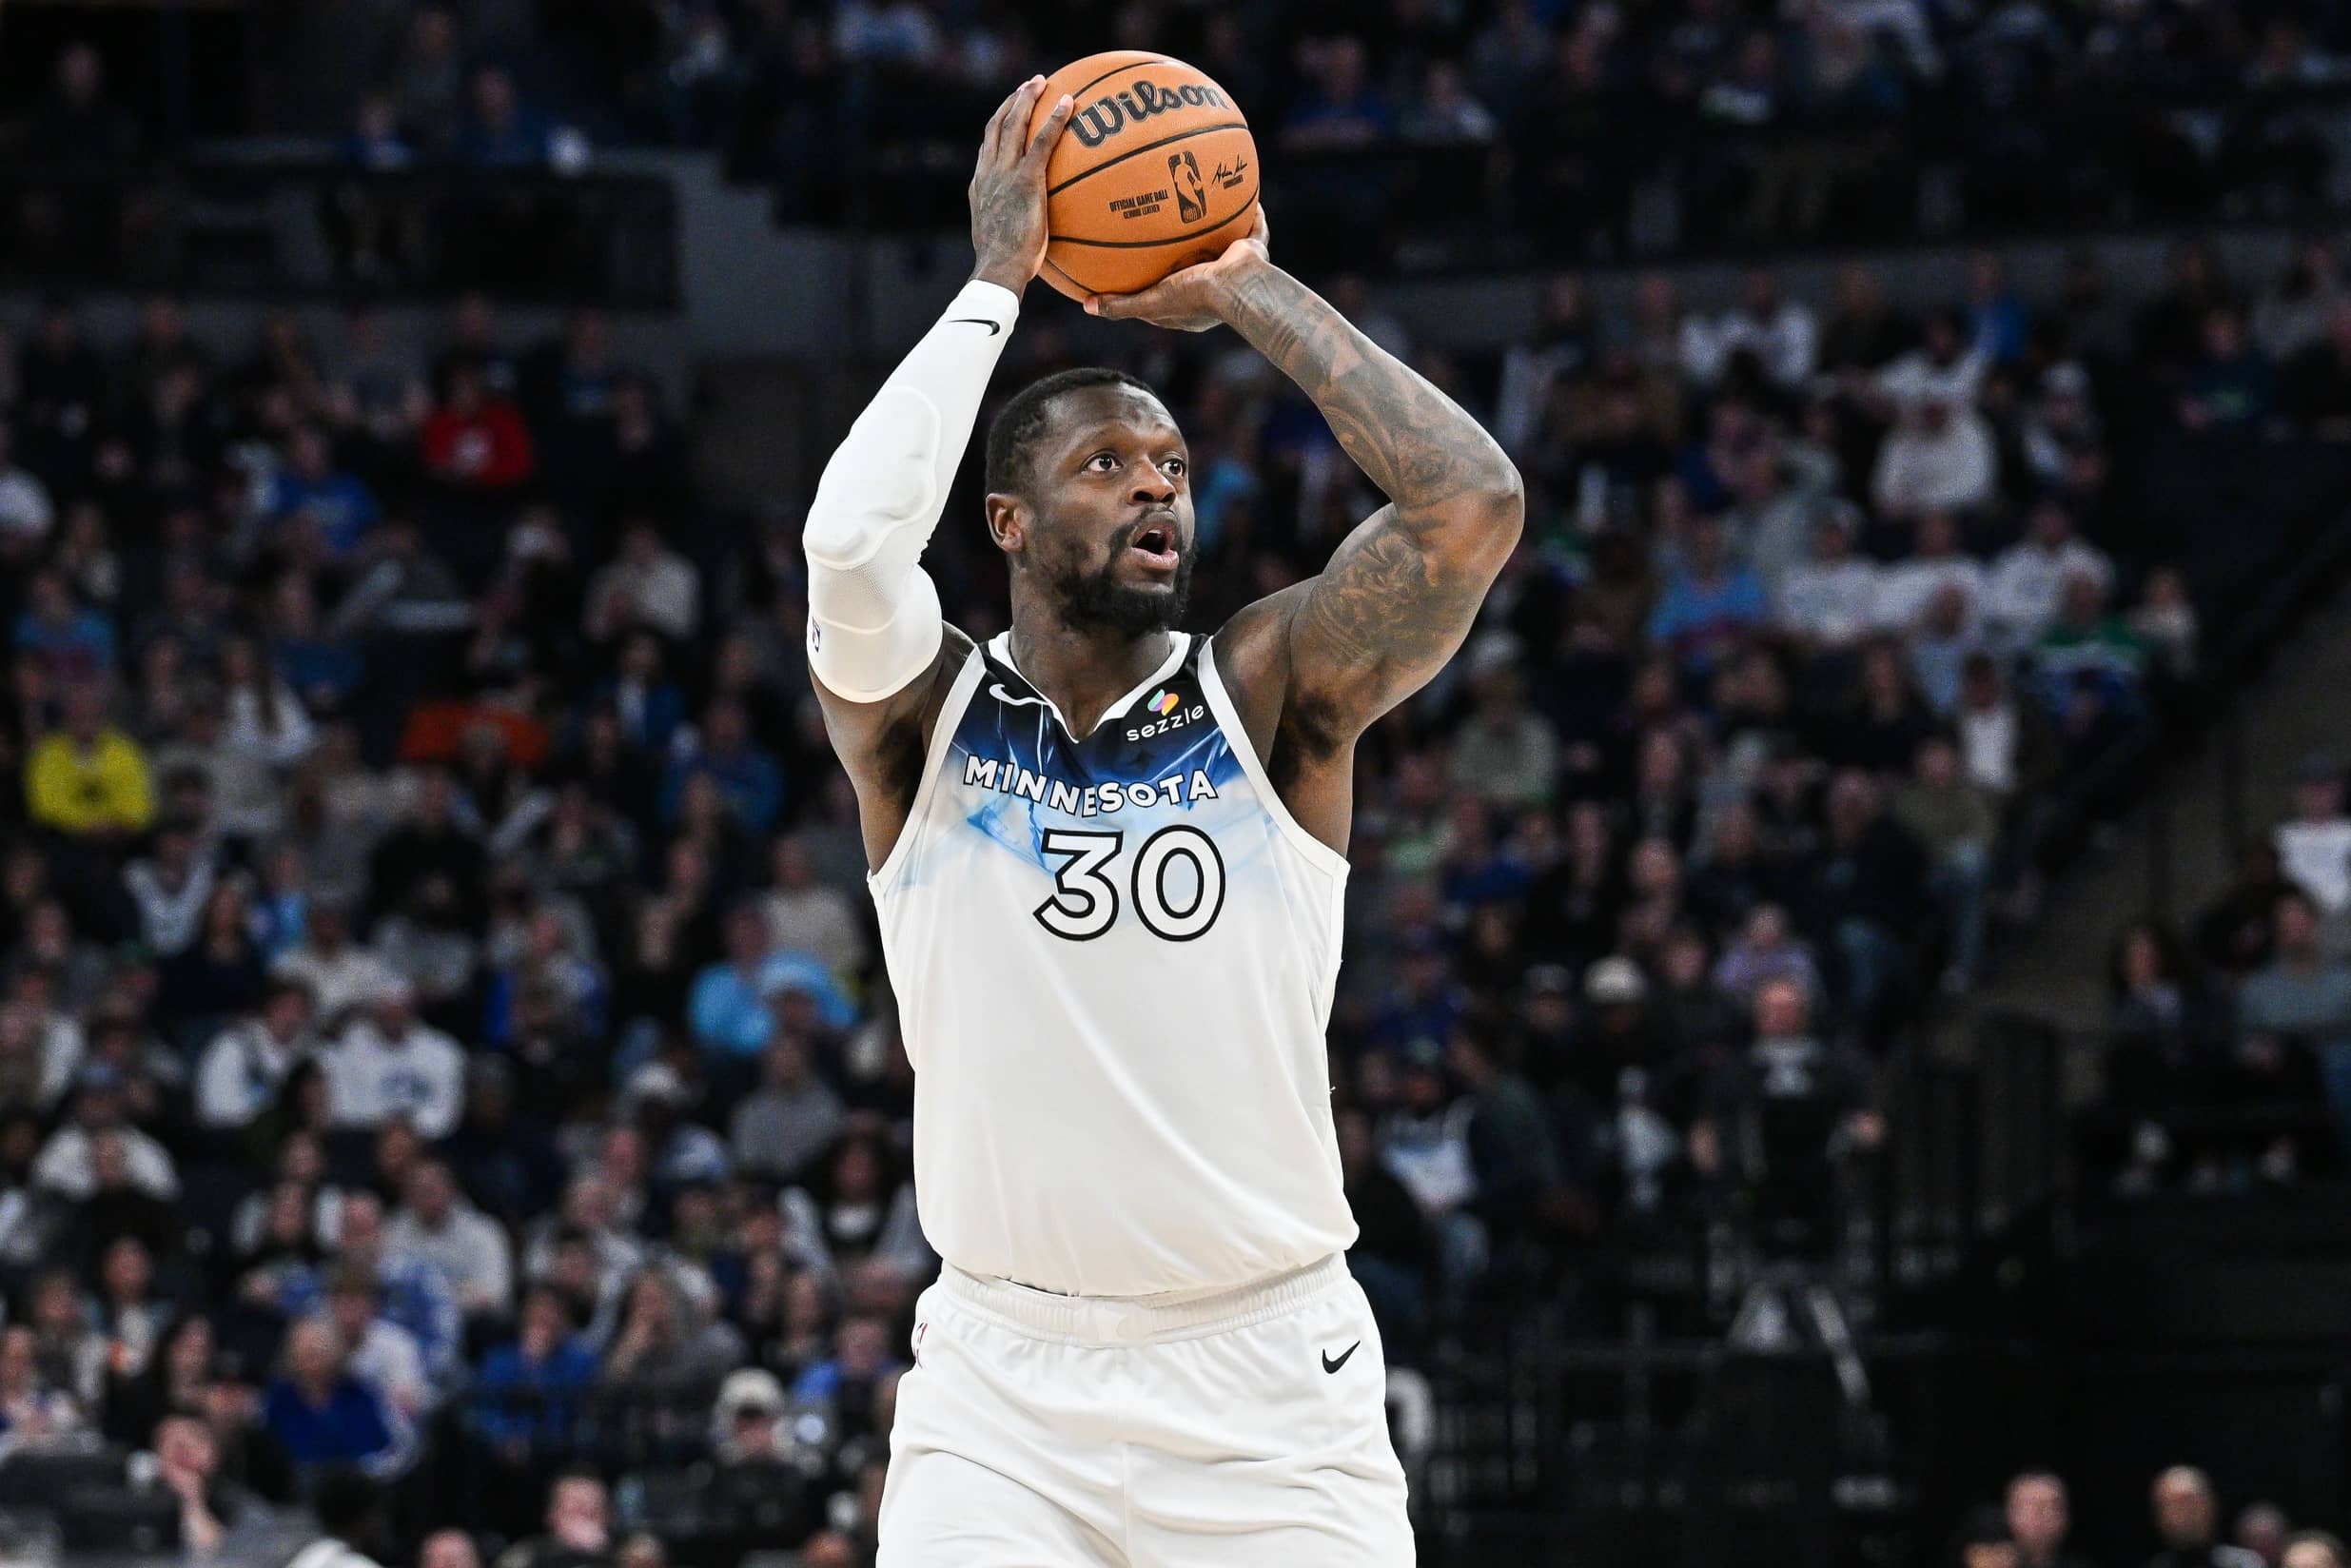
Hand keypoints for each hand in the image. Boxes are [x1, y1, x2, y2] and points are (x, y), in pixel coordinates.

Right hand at [969, 76, 1073, 293]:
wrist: (999, 270)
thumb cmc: (1004, 269)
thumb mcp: (1003, 245)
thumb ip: (1013, 231)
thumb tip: (1029, 239)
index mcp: (980, 187)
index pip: (987, 149)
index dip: (997, 128)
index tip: (1008, 114)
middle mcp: (989, 174)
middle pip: (996, 127)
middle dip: (1011, 103)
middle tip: (1027, 86)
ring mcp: (1005, 174)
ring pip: (1014, 124)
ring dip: (1027, 99)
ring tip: (1041, 82)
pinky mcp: (1026, 179)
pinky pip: (1043, 141)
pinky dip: (1055, 119)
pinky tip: (1070, 103)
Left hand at [1085, 205, 1271, 331]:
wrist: (1241, 287)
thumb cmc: (1196, 296)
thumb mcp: (1151, 302)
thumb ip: (1121, 305)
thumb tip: (1087, 306)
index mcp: (1193, 306)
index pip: (1167, 293)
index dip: (1152, 281)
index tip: (1136, 265)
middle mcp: (1216, 288)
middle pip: (1194, 264)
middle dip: (1182, 250)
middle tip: (1165, 229)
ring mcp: (1235, 270)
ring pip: (1222, 243)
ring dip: (1212, 226)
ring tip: (1198, 202)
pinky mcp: (1253, 251)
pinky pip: (1250, 226)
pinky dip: (1246, 212)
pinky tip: (1233, 185)